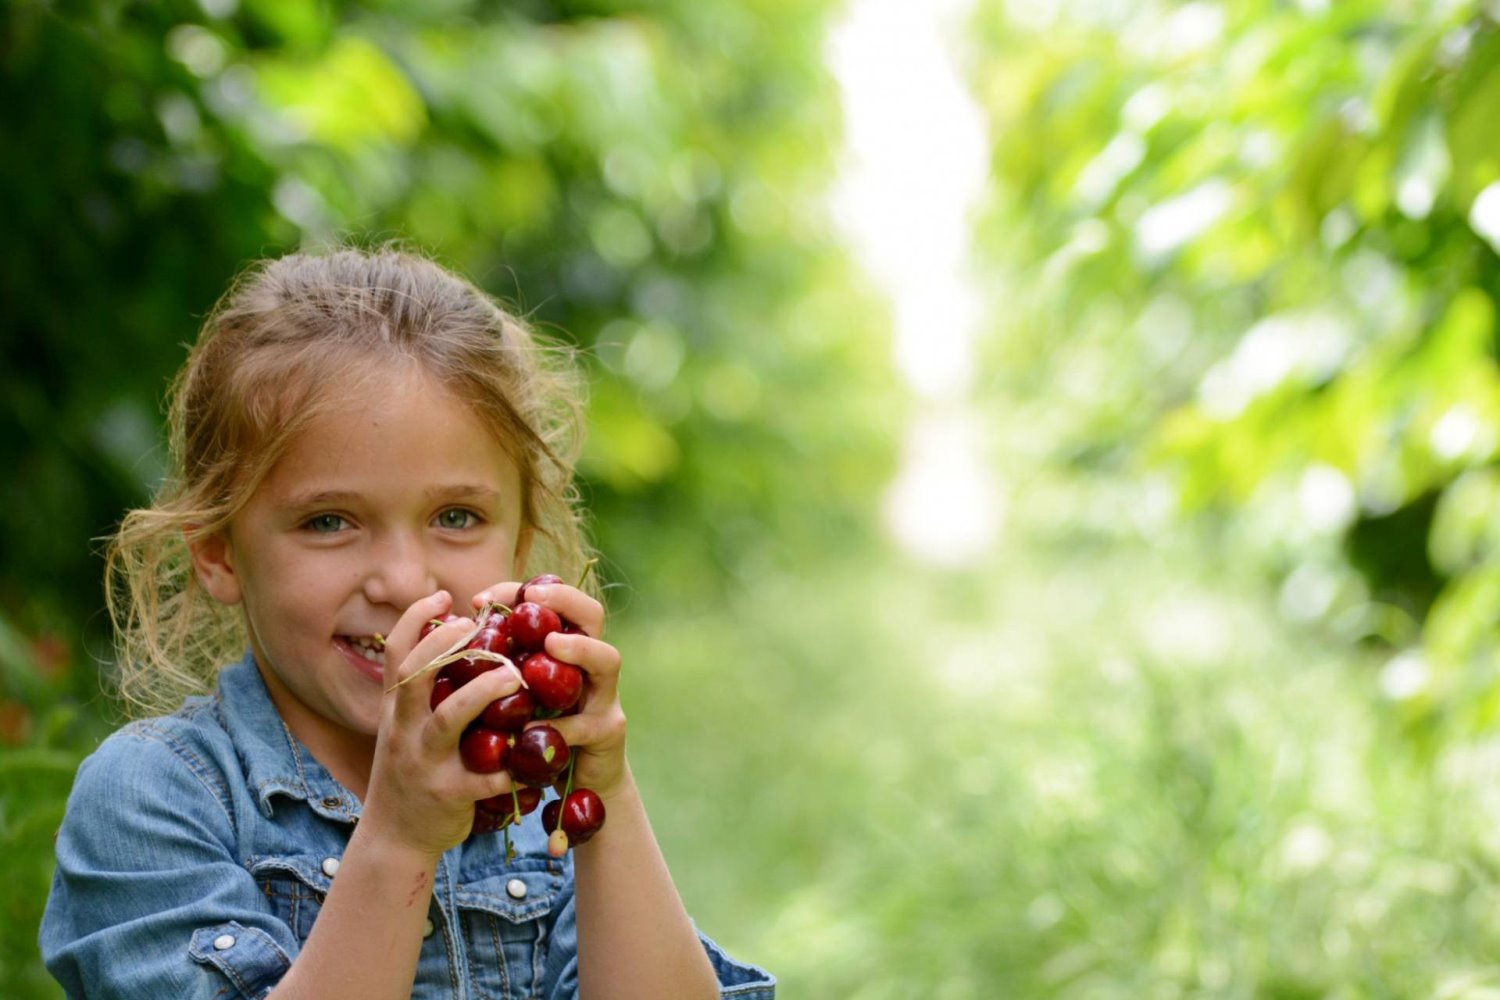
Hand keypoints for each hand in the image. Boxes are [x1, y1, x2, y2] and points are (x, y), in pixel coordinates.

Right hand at [360, 590, 527, 857]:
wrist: (396, 839)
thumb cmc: (412, 771)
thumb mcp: (406, 727)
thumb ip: (424, 690)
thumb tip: (453, 640)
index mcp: (396, 709)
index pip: (397, 653)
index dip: (415, 620)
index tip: (442, 596)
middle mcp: (403, 729)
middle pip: (415, 675)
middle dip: (446, 645)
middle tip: (479, 624)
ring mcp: (423, 762)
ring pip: (448, 719)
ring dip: (482, 694)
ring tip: (514, 676)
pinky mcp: (447, 794)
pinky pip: (483, 777)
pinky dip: (511, 765)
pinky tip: (536, 756)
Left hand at [474, 582, 628, 801]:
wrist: (576, 782)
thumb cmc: (538, 731)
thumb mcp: (518, 694)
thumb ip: (500, 664)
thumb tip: (452, 634)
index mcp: (565, 648)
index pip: (553, 601)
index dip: (520, 591)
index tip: (482, 599)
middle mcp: (590, 664)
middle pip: (592, 614)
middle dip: (564, 599)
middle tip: (534, 596)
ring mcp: (605, 696)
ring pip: (606, 659)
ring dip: (579, 648)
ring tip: (550, 644)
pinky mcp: (608, 732)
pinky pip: (585, 724)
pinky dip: (558, 725)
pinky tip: (531, 728)